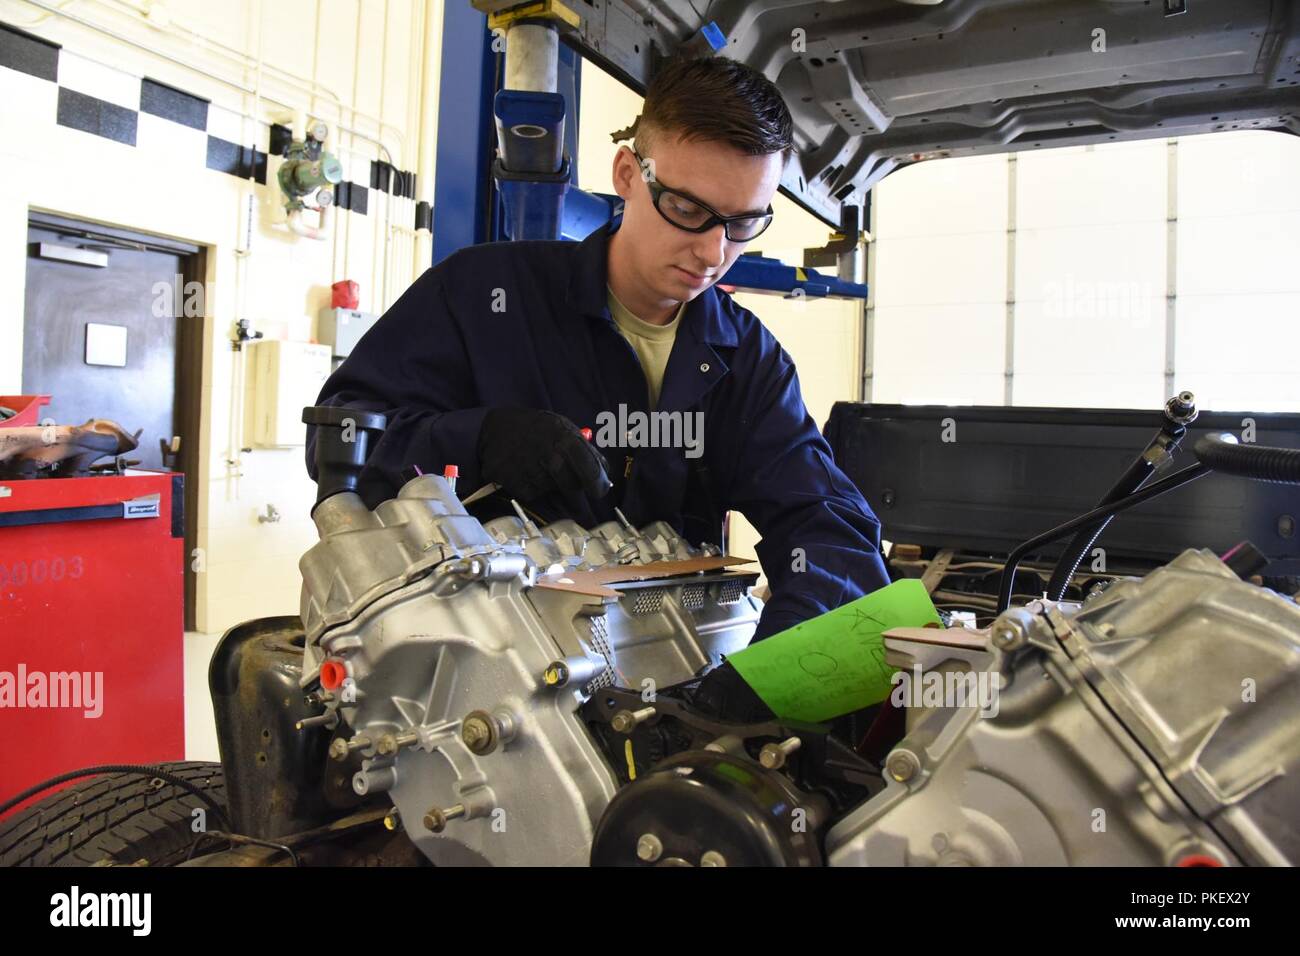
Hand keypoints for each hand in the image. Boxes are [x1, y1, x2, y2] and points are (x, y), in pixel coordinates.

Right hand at [477, 407, 612, 507]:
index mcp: (565, 439)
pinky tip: (526, 472)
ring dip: (552, 486)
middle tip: (570, 487)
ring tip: (539, 467)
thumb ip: (585, 450)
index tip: (600, 491)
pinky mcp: (515, 483)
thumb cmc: (535, 428)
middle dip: (575, 490)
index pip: (591, 470)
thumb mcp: (563, 428)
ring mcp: (531, 470)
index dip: (598, 485)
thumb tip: (606, 474)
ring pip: (554, 492)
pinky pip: (534, 494)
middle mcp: (550, 456)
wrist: (493, 429)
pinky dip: (533, 488)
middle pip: (573, 487)